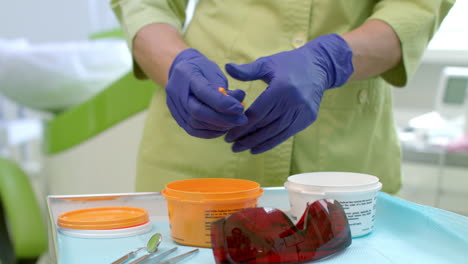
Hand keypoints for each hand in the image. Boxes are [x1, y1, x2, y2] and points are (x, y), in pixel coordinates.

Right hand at [166, 49, 246, 138]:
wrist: (181, 69)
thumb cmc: (202, 69)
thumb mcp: (215, 72)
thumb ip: (226, 88)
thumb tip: (240, 101)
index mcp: (187, 74)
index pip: (204, 93)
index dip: (224, 104)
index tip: (240, 108)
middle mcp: (176, 91)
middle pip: (198, 112)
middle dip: (223, 119)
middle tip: (241, 120)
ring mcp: (174, 105)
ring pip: (195, 123)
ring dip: (218, 126)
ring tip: (233, 123)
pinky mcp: (176, 116)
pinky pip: (192, 130)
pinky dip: (209, 133)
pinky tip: (222, 130)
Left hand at [224, 34, 353, 153]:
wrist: (319, 66)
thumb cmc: (289, 63)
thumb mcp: (268, 63)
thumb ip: (247, 70)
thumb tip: (227, 67)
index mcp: (280, 89)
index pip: (257, 113)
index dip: (241, 126)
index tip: (228, 135)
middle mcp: (293, 102)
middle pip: (265, 126)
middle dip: (247, 138)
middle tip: (231, 146)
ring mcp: (302, 112)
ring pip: (276, 133)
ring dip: (257, 143)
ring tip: (241, 148)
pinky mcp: (308, 118)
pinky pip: (286, 134)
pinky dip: (271, 143)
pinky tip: (257, 148)